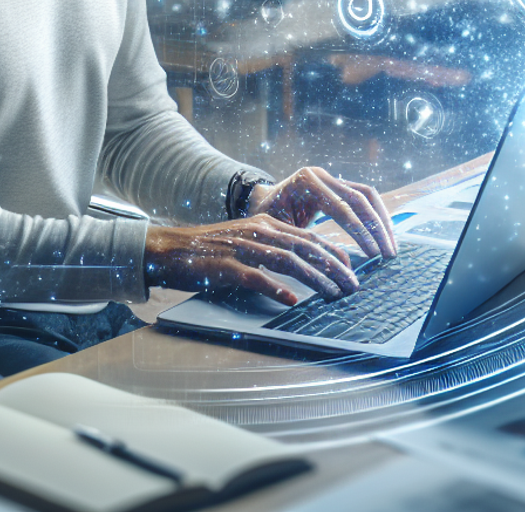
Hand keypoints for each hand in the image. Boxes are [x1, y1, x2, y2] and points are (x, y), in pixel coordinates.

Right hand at [144, 216, 358, 305]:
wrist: (172, 248)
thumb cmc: (212, 249)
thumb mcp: (247, 240)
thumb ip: (273, 248)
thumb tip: (304, 267)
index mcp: (266, 224)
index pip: (309, 236)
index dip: (333, 252)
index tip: (352, 269)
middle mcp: (259, 232)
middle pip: (305, 247)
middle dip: (333, 266)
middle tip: (353, 286)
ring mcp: (242, 248)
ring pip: (288, 261)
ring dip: (315, 278)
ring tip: (333, 294)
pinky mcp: (226, 267)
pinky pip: (256, 277)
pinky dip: (276, 288)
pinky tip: (291, 300)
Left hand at [248, 166, 397, 258]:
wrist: (259, 200)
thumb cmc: (265, 218)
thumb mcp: (279, 230)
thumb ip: (304, 242)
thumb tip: (332, 266)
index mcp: (306, 182)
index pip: (342, 208)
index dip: (361, 232)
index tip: (374, 254)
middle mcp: (322, 174)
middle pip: (360, 198)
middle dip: (377, 228)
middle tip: (389, 254)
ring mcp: (331, 177)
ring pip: (367, 195)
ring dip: (382, 220)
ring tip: (392, 246)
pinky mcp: (337, 184)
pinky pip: (363, 197)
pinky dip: (376, 215)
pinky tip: (383, 234)